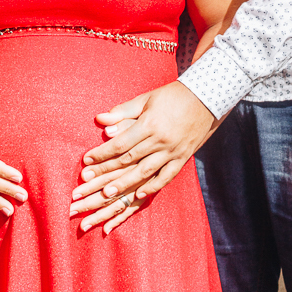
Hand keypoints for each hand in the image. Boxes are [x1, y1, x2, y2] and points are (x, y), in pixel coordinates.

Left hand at [69, 82, 215, 231]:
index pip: (120, 143)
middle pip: (129, 159)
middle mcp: (160, 140)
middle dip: (107, 171)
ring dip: (126, 183)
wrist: (206, 98)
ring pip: (146, 171)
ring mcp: (173, 151)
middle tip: (88, 182)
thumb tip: (100, 120)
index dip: (102, 153)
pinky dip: (153, 186)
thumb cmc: (172, 96)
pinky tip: (139, 195)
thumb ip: (123, 112)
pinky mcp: (183, 158)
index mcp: (149, 124)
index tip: (86, 161)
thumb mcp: (146, 99)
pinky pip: (167, 176)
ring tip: (109, 193)